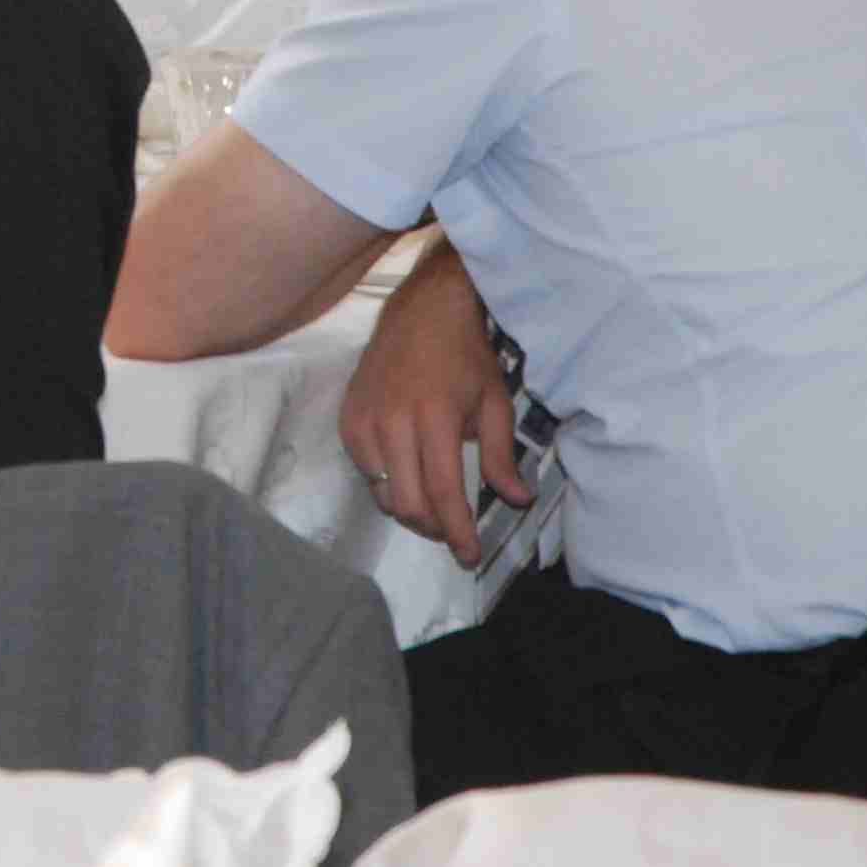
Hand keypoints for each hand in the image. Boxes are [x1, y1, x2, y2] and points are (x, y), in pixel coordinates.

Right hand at [337, 234, 535, 569]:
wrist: (420, 311)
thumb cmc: (465, 356)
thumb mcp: (495, 401)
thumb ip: (501, 455)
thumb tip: (517, 500)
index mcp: (435, 417)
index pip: (444, 493)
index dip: (458, 532)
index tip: (470, 556)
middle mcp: (394, 421)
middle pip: (408, 503)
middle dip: (434, 529)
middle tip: (454, 532)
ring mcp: (365, 420)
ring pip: (382, 494)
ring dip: (410, 511)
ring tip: (433, 507)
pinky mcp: (348, 419)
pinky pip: (365, 472)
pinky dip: (388, 486)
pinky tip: (407, 475)